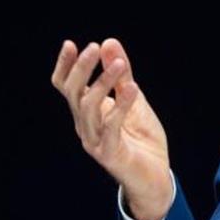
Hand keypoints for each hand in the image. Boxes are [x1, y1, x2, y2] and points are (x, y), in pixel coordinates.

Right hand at [50, 38, 172, 219]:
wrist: (155, 176)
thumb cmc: (141, 139)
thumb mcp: (134, 99)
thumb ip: (121, 75)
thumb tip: (109, 43)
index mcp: (87, 112)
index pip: (66, 87)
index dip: (65, 66)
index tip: (71, 44)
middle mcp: (85, 126)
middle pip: (73, 94)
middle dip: (82, 69)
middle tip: (94, 47)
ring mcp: (95, 141)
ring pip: (89, 107)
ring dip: (103, 82)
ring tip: (120, 64)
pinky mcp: (109, 154)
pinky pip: (111, 127)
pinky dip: (121, 106)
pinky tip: (132, 89)